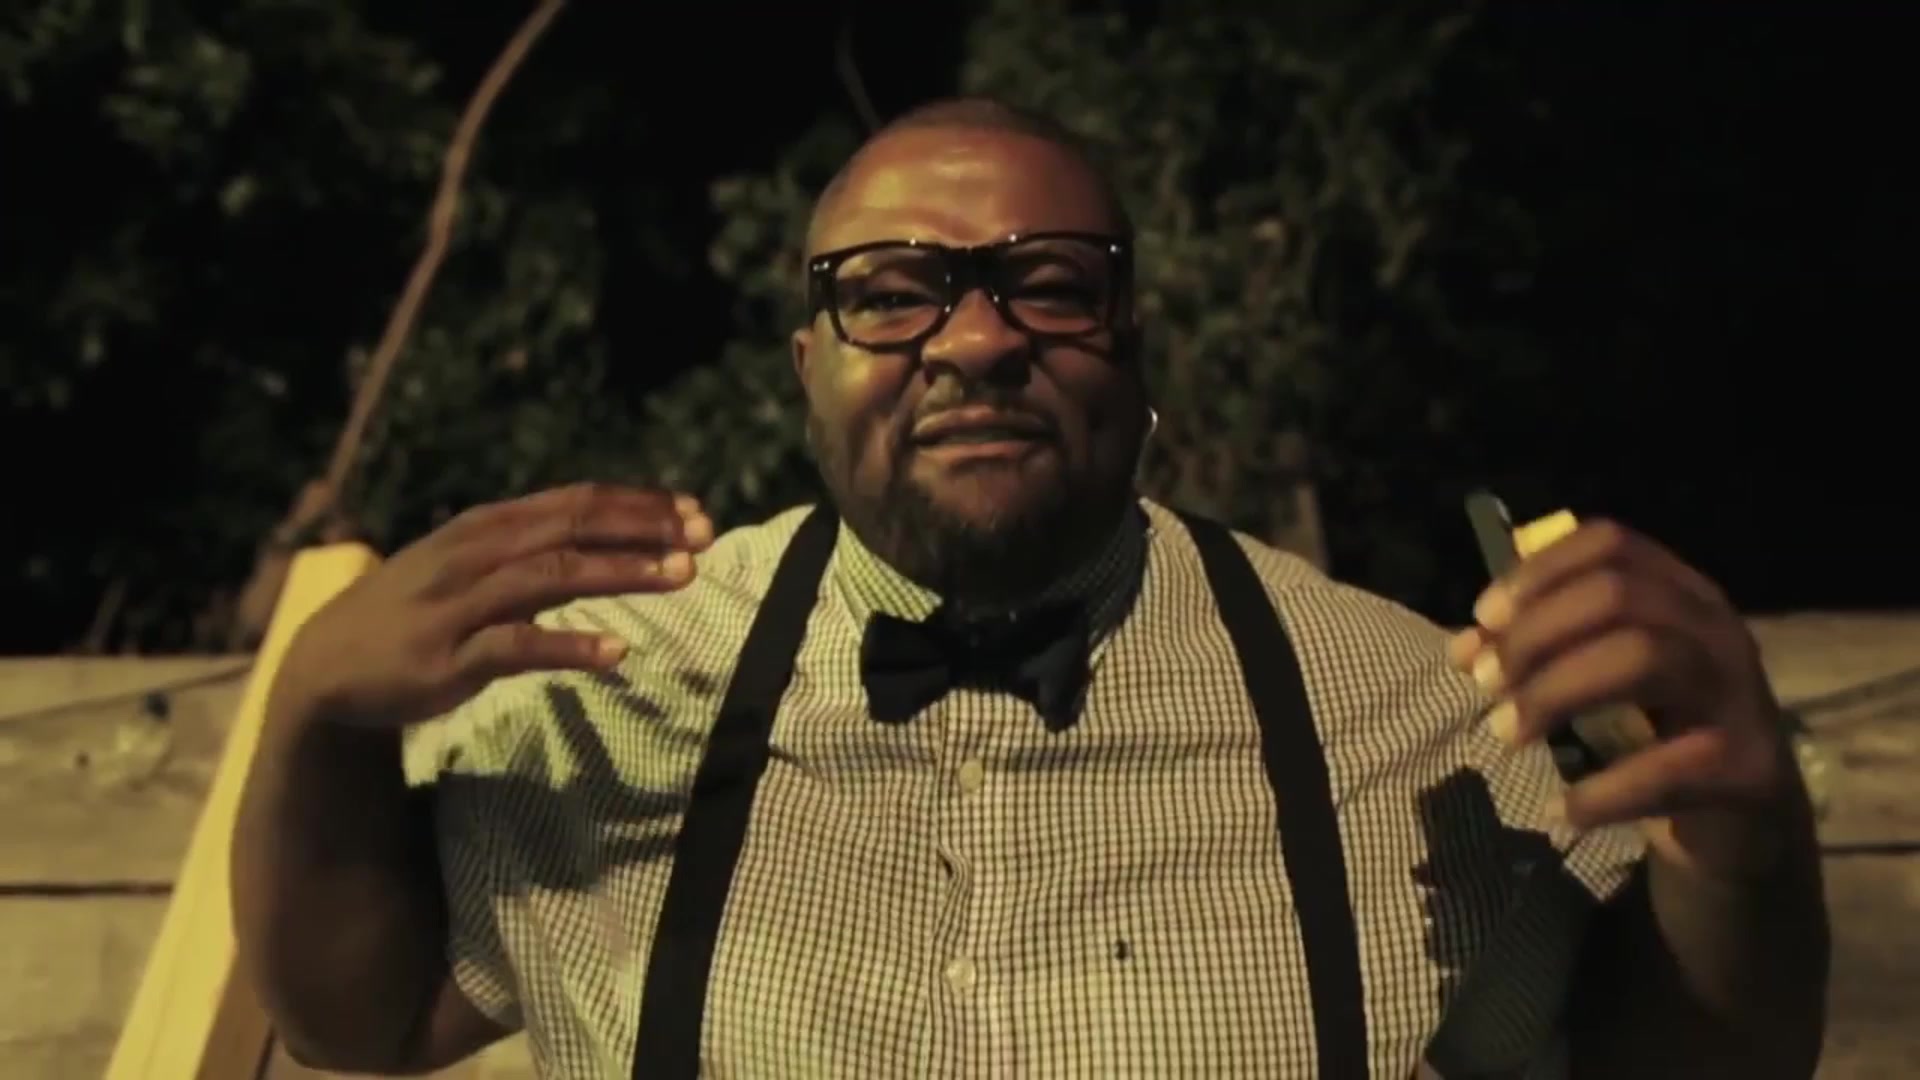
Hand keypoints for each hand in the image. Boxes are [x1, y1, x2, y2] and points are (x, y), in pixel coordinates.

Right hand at [273, 483, 712, 730]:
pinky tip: (616, 652)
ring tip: (680, 575)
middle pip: (572, 528)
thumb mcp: (472, 565)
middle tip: (705, 535)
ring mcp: (462, 605)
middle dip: (643, 528)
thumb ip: (534, 552)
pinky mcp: (451, 659)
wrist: (328, 666)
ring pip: (553, 577)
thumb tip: (606, 539)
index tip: (694, 509)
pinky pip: (518, 647)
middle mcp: (477, 553)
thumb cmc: (415, 611)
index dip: (637, 503)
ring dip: (621, 572)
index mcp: (488, 527)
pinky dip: (570, 646)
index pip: (574, 501)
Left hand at [1446, 519, 1798, 875]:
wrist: (1746, 829)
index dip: (1541, 571)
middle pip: (1619, 594)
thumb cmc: (1663, 738)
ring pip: (1646, 657)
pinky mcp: (1750, 769)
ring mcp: (1741, 697)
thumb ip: (1538, 655)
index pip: (1612, 544)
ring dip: (1558, 691)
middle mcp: (1717, 631)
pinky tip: (1560, 812)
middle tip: (1485, 681)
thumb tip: (1466, 648)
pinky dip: (1603, 792)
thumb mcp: (1601, 684)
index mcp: (1682, 596)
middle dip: (1536, 633)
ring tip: (1506, 733)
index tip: (1485, 617)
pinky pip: (1670, 769)